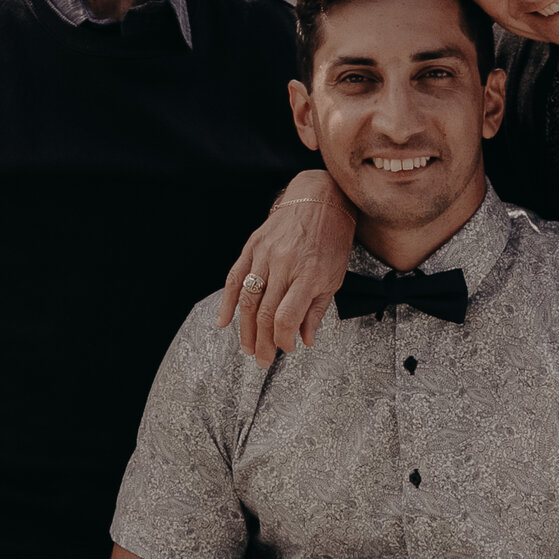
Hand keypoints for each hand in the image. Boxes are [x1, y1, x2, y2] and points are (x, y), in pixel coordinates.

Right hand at [217, 172, 355, 366]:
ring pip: (247, 299)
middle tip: (261, 360)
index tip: (286, 349)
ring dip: (244, 329)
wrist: (319, 199)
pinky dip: (226, 302)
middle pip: (265, 313)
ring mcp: (266, 255)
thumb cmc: (332, 239)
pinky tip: (222, 322)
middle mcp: (285, 265)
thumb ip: (317, 310)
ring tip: (247, 348)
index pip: (287, 317)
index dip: (283, 339)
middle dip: (262, 342)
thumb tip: (305, 340)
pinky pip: (234, 277)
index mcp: (309, 275)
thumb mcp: (335, 276)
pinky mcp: (253, 246)